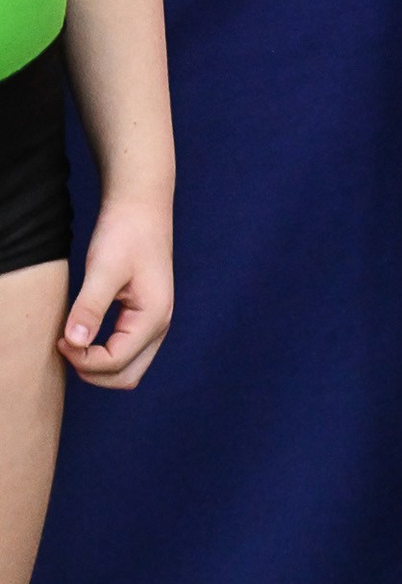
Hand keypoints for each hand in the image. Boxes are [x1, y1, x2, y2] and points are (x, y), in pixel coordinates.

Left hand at [61, 194, 172, 387]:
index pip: (116, 362)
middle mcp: (159, 325)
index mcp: (153, 317)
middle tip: (65, 346)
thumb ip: (90, 307)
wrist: (141, 207)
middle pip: (126, 376)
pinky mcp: (144, 315)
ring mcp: (154, 322)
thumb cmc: (125, 232)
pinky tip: (83, 334)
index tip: (60, 340)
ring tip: (72, 342)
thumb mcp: (104, 269)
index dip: (83, 360)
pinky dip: (103, 353)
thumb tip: (75, 343)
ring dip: (98, 365)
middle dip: (92, 371)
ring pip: (128, 367)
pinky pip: (126, 351)